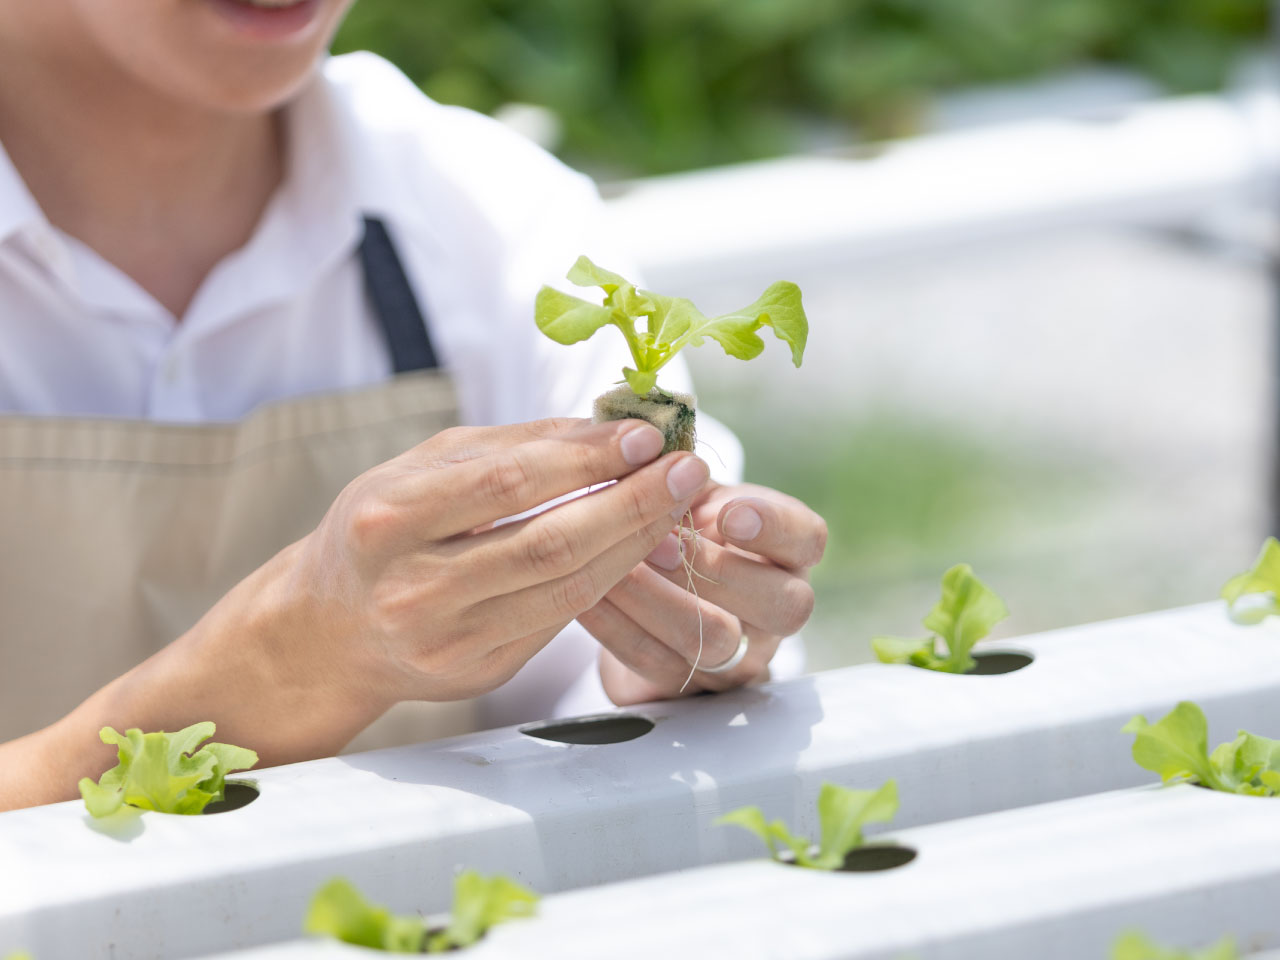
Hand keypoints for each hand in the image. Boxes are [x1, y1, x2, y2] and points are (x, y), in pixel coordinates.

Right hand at [285, 417, 711, 709]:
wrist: (329, 629)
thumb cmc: (382, 527)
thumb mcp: (424, 466)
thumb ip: (514, 443)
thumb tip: (611, 427)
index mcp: (388, 520)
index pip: (507, 485)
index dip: (586, 461)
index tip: (645, 437)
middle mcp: (414, 589)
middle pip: (550, 545)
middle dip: (633, 504)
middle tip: (688, 470)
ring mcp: (448, 642)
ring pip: (568, 590)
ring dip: (635, 543)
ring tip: (677, 503)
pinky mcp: (479, 673)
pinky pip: (561, 619)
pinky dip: (609, 577)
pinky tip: (640, 545)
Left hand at [579, 482, 826, 703]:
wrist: (644, 594)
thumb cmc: (675, 527)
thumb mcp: (690, 495)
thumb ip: (683, 477)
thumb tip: (655, 453)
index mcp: (786, 552)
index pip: (807, 539)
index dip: (774, 527)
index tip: (728, 512)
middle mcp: (775, 609)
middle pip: (781, 604)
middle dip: (715, 569)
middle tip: (659, 542)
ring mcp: (736, 655)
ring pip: (715, 640)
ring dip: (658, 598)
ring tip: (614, 565)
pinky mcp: (686, 684)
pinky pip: (655, 660)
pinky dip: (616, 625)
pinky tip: (584, 593)